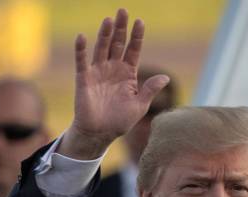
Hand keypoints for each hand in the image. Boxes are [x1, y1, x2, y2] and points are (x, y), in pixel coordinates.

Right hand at [58, 8, 169, 159]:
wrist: (100, 133)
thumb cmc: (120, 121)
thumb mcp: (139, 106)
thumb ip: (150, 90)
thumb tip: (166, 77)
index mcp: (128, 74)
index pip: (133, 50)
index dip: (136, 37)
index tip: (140, 22)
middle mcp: (113, 69)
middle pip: (117, 44)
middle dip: (121, 28)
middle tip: (123, 11)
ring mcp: (98, 72)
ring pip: (102, 48)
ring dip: (105, 34)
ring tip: (109, 20)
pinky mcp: (84, 79)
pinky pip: (82, 61)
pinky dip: (81, 50)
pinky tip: (82, 37)